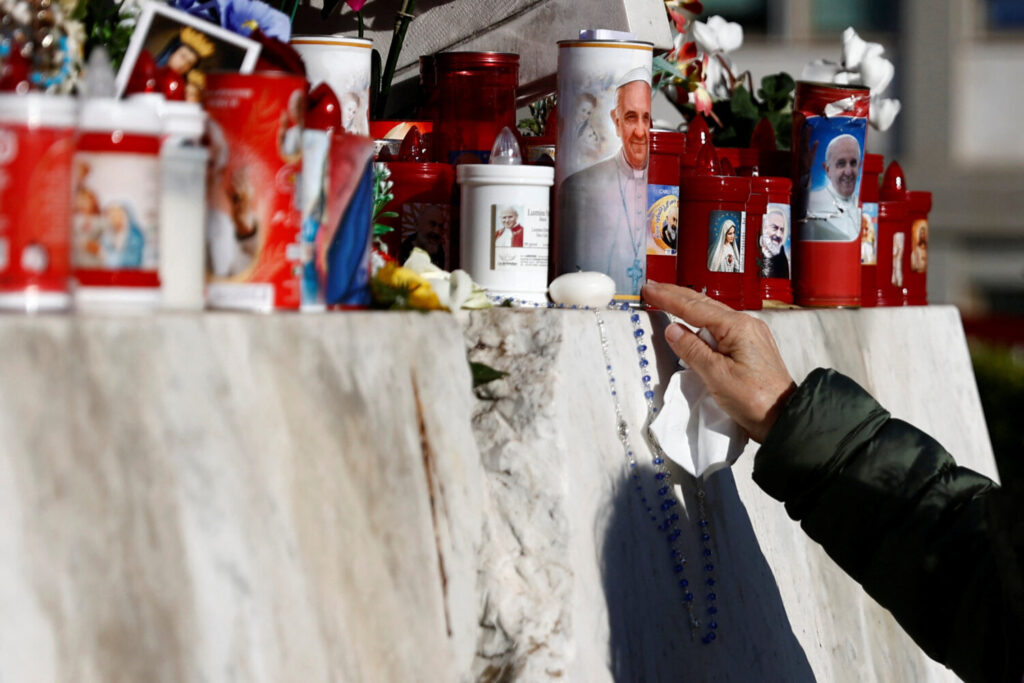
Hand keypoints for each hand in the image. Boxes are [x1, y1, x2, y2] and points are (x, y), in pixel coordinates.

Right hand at [642, 282, 795, 442]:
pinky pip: (720, 326)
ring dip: (688, 307)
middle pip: (704, 305)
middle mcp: (745, 324)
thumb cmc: (754, 399)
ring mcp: (750, 333)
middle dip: (676, 295)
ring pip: (712, 314)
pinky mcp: (750, 345)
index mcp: (737, 327)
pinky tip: (692, 322)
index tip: (649, 290)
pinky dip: (701, 321)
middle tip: (653, 288)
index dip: (668, 298)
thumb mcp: (716, 375)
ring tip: (666, 299)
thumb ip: (692, 350)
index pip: (694, 308)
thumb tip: (672, 329)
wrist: (783, 417)